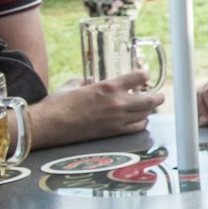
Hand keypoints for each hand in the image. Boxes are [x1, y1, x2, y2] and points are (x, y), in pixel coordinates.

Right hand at [28, 72, 164, 146]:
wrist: (48, 125)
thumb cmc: (57, 103)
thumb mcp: (72, 85)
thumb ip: (85, 81)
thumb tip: (88, 81)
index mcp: (108, 86)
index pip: (139, 77)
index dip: (145, 76)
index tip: (145, 76)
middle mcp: (118, 102)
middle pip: (150, 99)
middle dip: (157, 97)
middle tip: (159, 95)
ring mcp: (117, 119)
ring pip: (146, 114)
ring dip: (149, 110)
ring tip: (149, 108)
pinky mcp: (113, 132)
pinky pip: (137, 128)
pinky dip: (141, 123)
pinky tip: (140, 121)